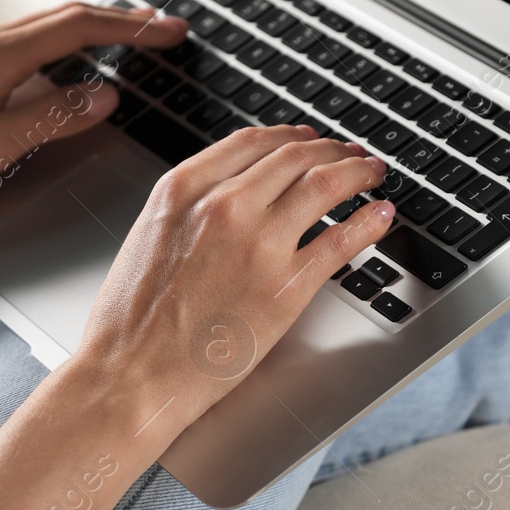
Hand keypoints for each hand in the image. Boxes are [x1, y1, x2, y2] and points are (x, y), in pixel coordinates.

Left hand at [0, 2, 187, 211]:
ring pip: (46, 27)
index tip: (171, 31)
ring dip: (92, 28)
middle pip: (65, 17)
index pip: (79, 27)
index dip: (132, 29)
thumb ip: (53, 117)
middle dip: (120, 20)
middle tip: (165, 28)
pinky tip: (71, 59)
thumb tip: (106, 96)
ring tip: (131, 34)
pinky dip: (62, 44)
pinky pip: (27, 43)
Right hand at [74, 124, 396, 435]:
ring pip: (326, 184)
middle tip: (351, 154)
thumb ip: (189, 208)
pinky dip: (369, 221)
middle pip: (296, 156)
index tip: (308, 139)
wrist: (130, 373)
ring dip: (358, 173)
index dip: (290, 136)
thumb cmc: (130, 320)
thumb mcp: (148, 237)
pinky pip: (343, 239)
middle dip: (332, 150)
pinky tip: (380, 216)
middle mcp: (225, 204)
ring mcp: (260, 243)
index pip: (252, 142)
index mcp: (184, 189)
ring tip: (372, 175)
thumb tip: (229, 197)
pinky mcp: (287, 286)